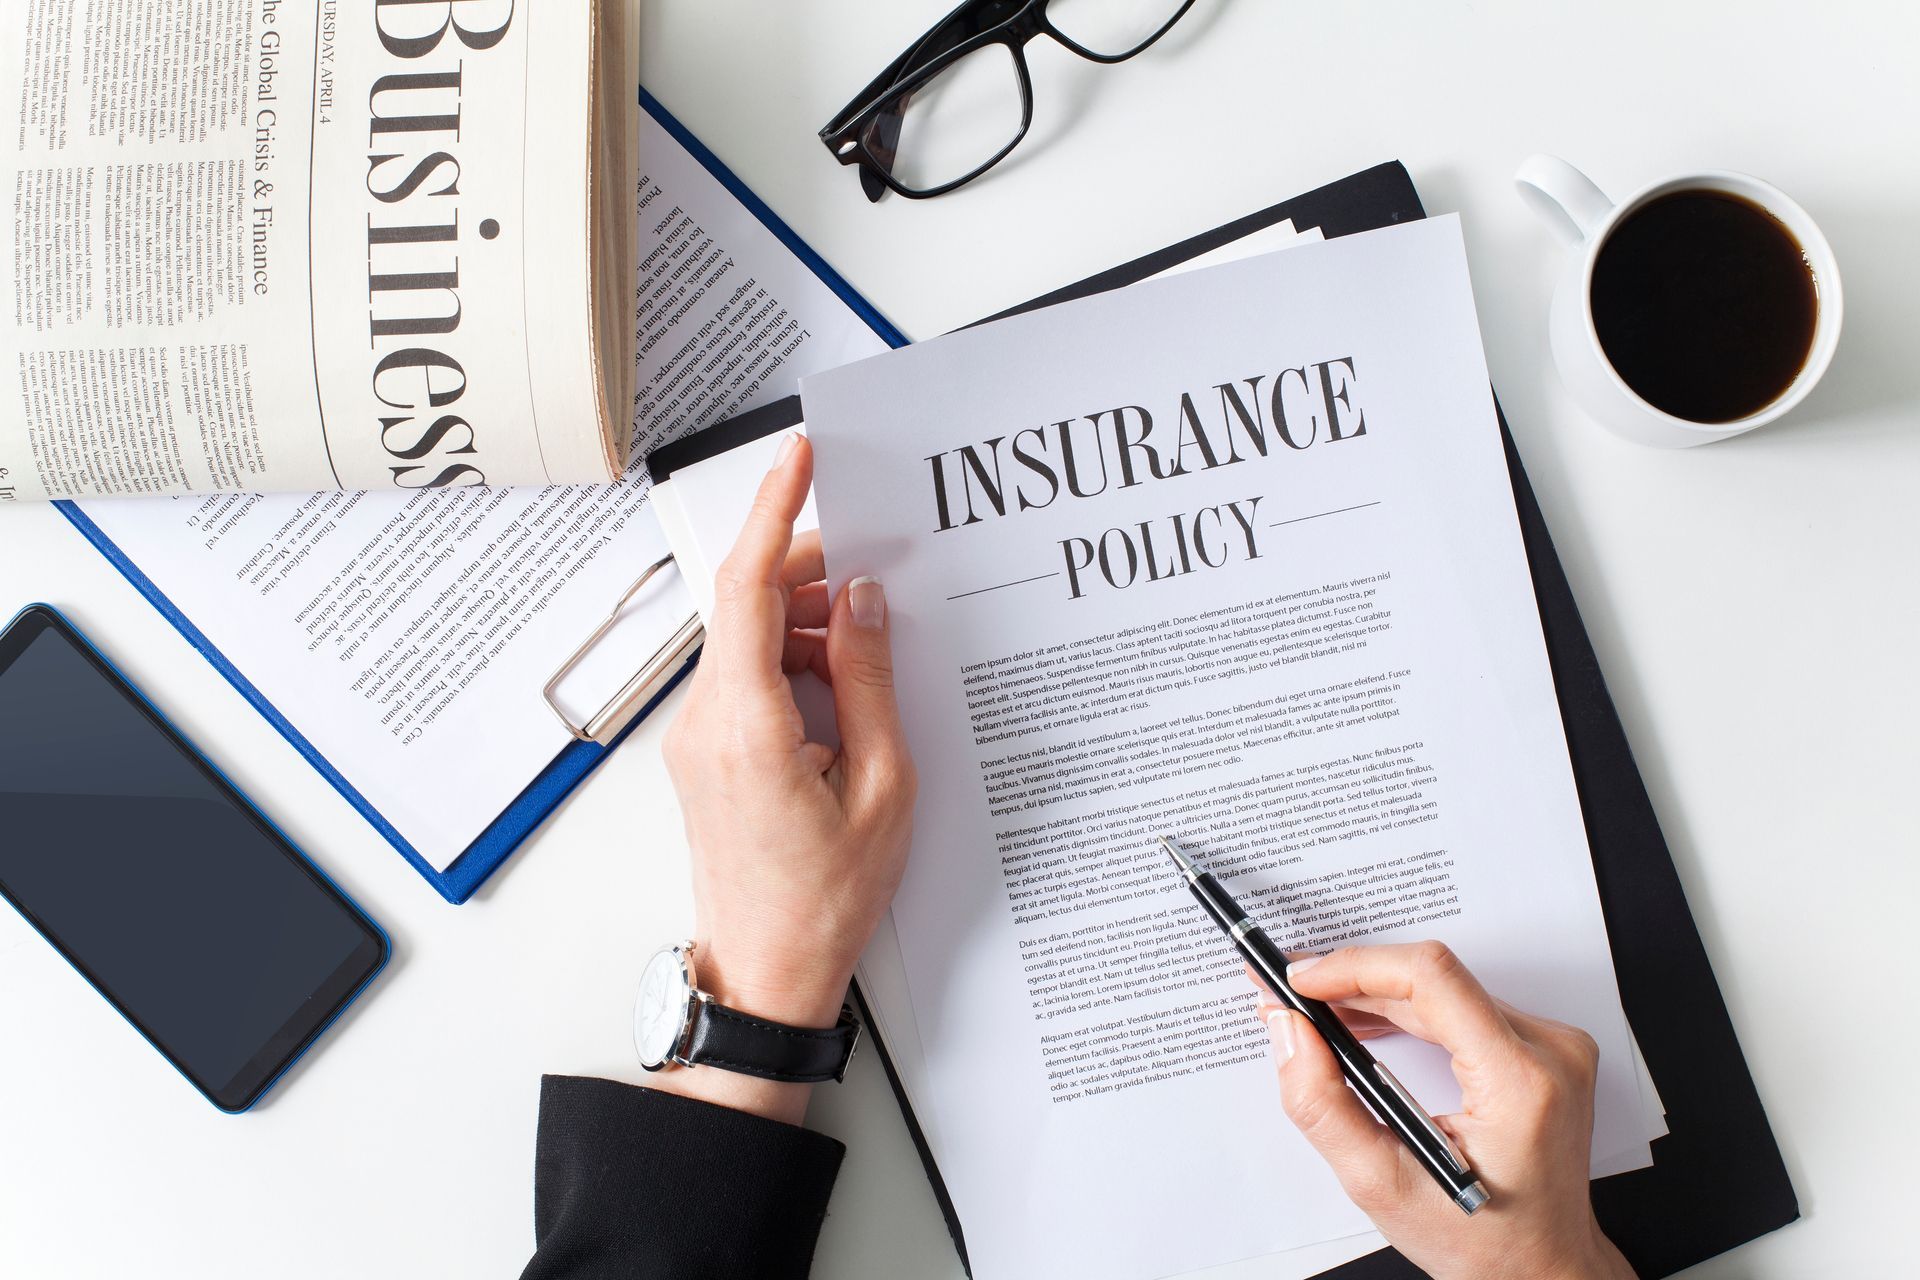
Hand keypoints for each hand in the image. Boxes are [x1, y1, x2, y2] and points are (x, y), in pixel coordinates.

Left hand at [656, 434, 915, 1123]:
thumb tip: (865, 602)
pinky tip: (841, 689)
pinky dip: (792, 663)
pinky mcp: (703, 753)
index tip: (799, 459)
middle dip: (809, 575)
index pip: (747, 588)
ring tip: (869, 655)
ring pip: (747, 641)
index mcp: (747, 726)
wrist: (763, 975)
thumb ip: (870, 681)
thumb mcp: (881, 787)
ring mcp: (695, 739)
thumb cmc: (823, 901)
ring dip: (806, 625)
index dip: (774, 512)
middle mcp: (704, 723)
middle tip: (875, 575)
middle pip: (747, 606)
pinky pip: (744, 678)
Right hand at [1254, 942, 1635, 1279]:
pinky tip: (1365, 1021)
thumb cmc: (1479, 1241)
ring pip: (1444, 987)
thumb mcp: (1382, 1185)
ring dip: (1374, 992)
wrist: (1544, 1268)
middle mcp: (1549, 1051)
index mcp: (1519, 1084)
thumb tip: (1288, 1031)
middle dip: (1351, 981)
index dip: (1356, 967)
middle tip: (1287, 993)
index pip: (1431, 980)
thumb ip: (1323, 1106)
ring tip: (1316, 1009)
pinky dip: (1406, 1009)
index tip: (1300, 980)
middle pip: (1432, 980)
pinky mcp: (1543, 1046)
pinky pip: (1463, 1003)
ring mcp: (1553, 1044)